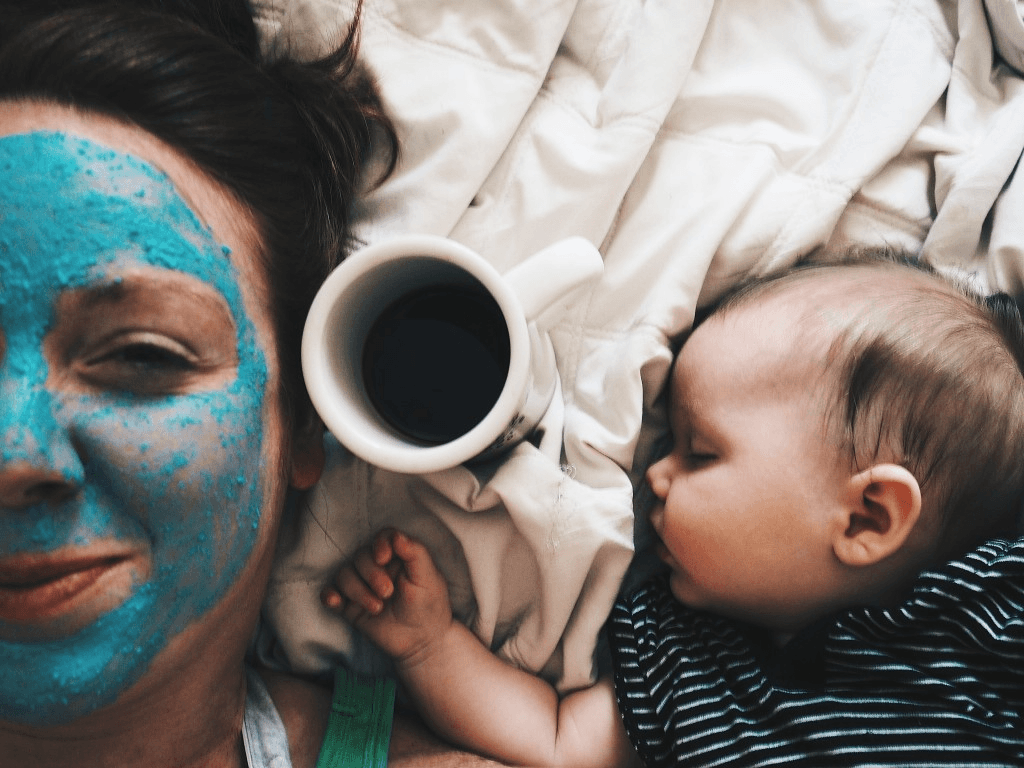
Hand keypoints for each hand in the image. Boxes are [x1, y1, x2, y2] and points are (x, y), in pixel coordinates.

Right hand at [323, 528, 453, 664]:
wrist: (421, 641)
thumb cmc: (429, 605)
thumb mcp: (428, 578)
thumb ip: (415, 553)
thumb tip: (396, 536)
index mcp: (397, 556)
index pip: (382, 538)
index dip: (379, 544)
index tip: (383, 558)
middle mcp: (377, 568)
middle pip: (361, 556)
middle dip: (371, 574)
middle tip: (387, 593)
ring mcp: (362, 586)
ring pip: (344, 575)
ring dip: (357, 590)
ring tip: (377, 608)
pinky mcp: (350, 606)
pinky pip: (331, 594)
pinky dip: (329, 595)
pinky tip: (335, 602)